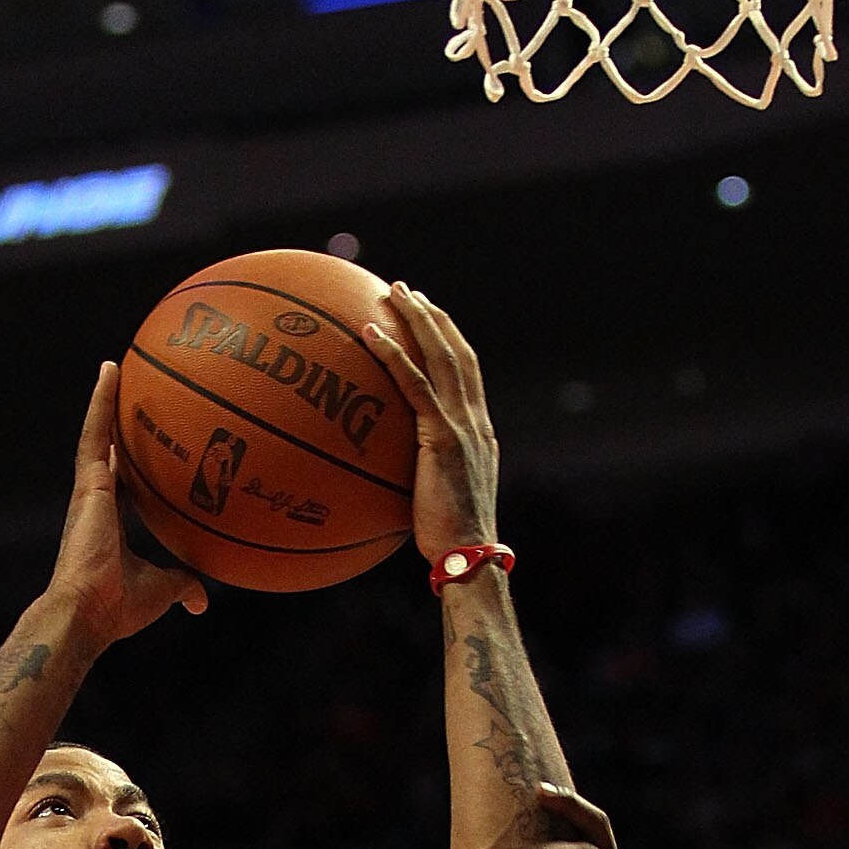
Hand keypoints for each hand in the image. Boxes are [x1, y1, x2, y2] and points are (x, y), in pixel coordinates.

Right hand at [46, 363, 207, 647]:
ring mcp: (89, 489)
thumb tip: (201, 600)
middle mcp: (97, 501)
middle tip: (132, 397)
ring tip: (117, 366)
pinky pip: (95, 431)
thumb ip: (180, 584)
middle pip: (109, 452)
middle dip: (118, 426)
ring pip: (98, 433)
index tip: (145, 445)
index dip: (133, 465)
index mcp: (110, 523)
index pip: (125, 485)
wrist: (88, 612)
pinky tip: (111, 370)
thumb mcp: (160, 591)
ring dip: (106, 400)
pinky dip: (102, 400)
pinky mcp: (87, 482)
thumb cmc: (117, 608)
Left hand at [363, 286, 498, 565]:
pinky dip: (393, 355)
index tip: (429, 318)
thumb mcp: (440, 503)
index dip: (450, 340)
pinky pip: (414, 385)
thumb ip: (426, 478)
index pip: (467, 373)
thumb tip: (393, 479)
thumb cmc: (450, 544)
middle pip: (456, 352)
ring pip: (441, 356)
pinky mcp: (442, 437)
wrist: (469, 557)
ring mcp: (462, 426)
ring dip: (417, 319)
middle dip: (432, 316)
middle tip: (406, 291)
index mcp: (479, 432)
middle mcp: (475, 421)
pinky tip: (369, 335)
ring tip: (393, 293)